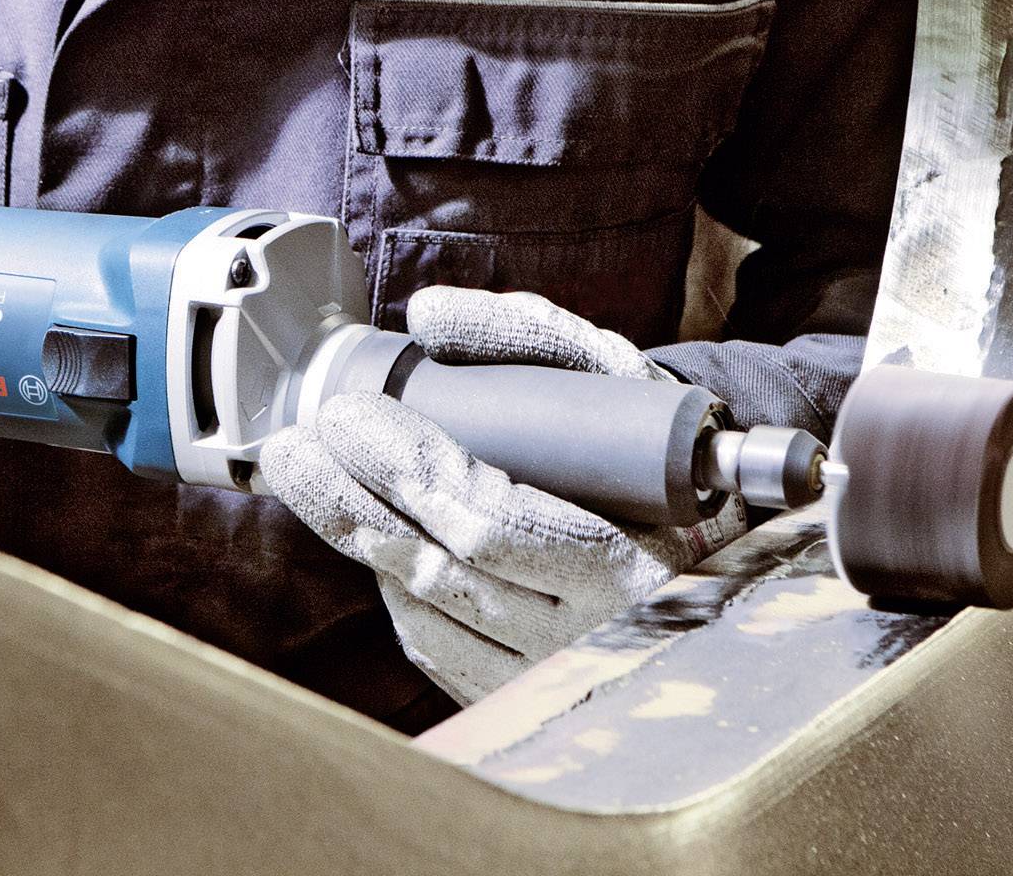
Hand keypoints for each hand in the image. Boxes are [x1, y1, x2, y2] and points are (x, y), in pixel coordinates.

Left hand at [261, 287, 744, 704]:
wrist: (716, 546)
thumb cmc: (653, 453)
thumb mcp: (615, 379)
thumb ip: (529, 333)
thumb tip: (427, 315)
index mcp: (630, 562)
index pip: (488, 518)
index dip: (405, 466)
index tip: (346, 414)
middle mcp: (592, 636)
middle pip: (439, 567)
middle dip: (352, 499)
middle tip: (295, 444)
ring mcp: (552, 677)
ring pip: (425, 611)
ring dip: (355, 537)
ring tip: (306, 473)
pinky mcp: (519, 696)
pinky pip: (434, 644)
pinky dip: (392, 585)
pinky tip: (364, 533)